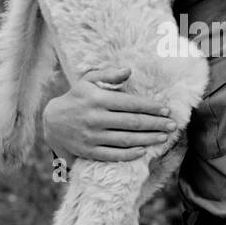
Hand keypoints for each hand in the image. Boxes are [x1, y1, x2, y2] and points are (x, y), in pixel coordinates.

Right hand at [42, 66, 177, 161]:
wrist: (52, 122)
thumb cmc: (76, 98)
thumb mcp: (88, 81)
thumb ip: (108, 74)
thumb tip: (128, 70)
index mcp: (97, 99)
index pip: (130, 103)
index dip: (150, 107)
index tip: (166, 110)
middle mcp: (95, 118)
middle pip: (132, 123)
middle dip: (155, 124)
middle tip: (172, 125)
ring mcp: (92, 137)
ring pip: (125, 140)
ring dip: (147, 139)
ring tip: (163, 137)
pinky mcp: (88, 151)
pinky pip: (113, 154)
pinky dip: (129, 154)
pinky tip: (143, 150)